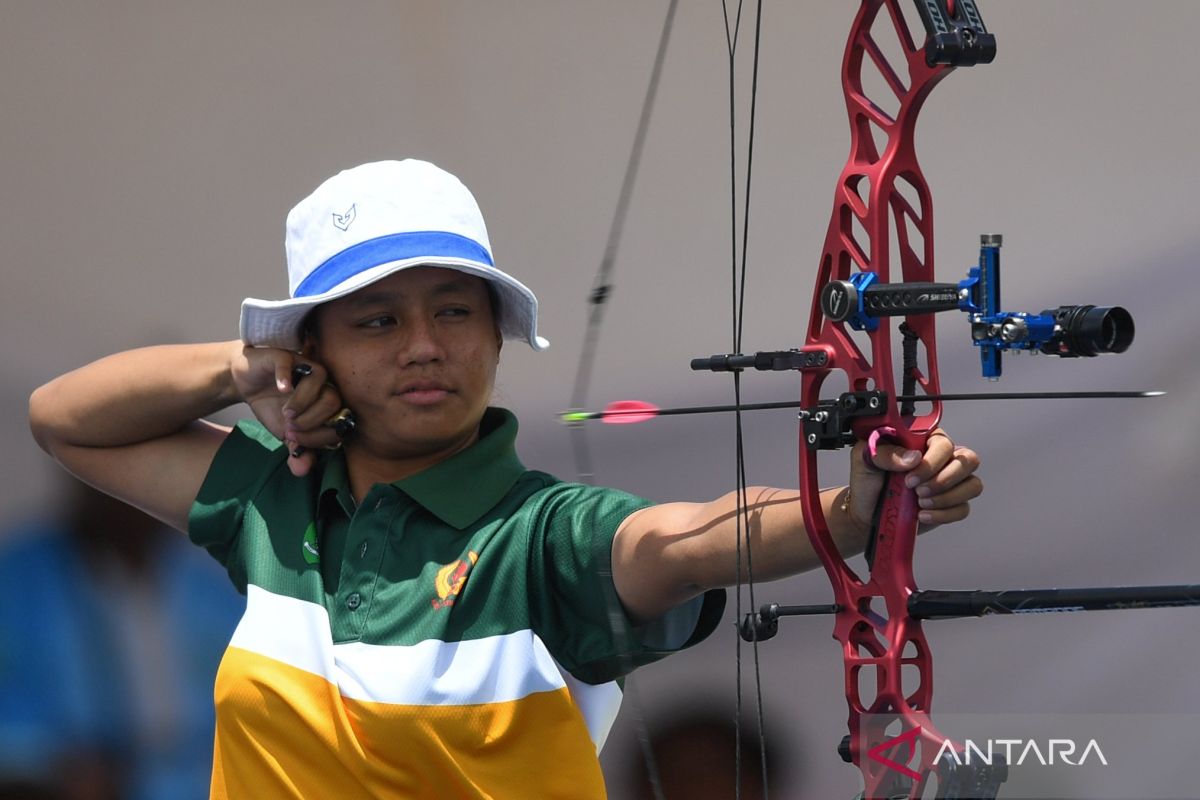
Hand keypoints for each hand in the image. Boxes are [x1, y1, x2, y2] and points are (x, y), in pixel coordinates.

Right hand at [229, 344, 344, 476]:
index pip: (339, 420)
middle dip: (312, 419)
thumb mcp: (284, 433)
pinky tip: (281, 389)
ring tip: (286, 413)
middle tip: (291, 426)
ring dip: (302, 402)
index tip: (296, 440)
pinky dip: (286, 378)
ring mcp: (306, 366)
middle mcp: (323, 384)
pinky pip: (291, 364)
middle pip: (333, 401)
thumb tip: (302, 471)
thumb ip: (297, 450)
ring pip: (320, 381)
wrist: (247, 383)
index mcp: (328, 403)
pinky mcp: (286, 356)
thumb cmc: (272, 406)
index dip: (320, 435)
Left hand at [846, 429, 981, 533]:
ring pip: (973, 485)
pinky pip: (963, 508)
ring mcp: (950, 481)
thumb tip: (913, 457)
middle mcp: (941, 458)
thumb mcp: (865, 458)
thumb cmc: (867, 480)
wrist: (865, 510)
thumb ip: (885, 453)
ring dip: (947, 497)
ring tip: (920, 503)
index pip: (943, 442)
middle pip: (968, 460)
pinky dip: (944, 514)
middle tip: (918, 491)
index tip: (910, 478)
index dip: (932, 461)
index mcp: (923, 440)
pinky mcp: (951, 504)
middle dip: (944, 480)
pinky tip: (923, 515)